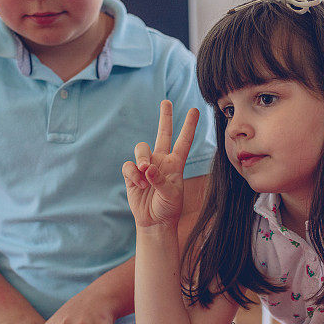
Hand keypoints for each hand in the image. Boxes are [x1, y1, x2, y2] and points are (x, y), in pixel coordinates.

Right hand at [122, 100, 198, 227]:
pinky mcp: (131, 174)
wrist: (154, 222)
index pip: (184, 141)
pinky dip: (133, 174)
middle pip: (163, 133)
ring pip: (141, 149)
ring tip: (145, 173)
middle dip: (165, 117)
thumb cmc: (168, 208)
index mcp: (176, 164)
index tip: (195, 110)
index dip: (189, 126)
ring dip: (142, 159)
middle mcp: (161, 160)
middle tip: (166, 101)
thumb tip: (147, 168)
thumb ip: (160, 180)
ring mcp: (145, 166)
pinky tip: (139, 184)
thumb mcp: (171, 195)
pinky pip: (128, 165)